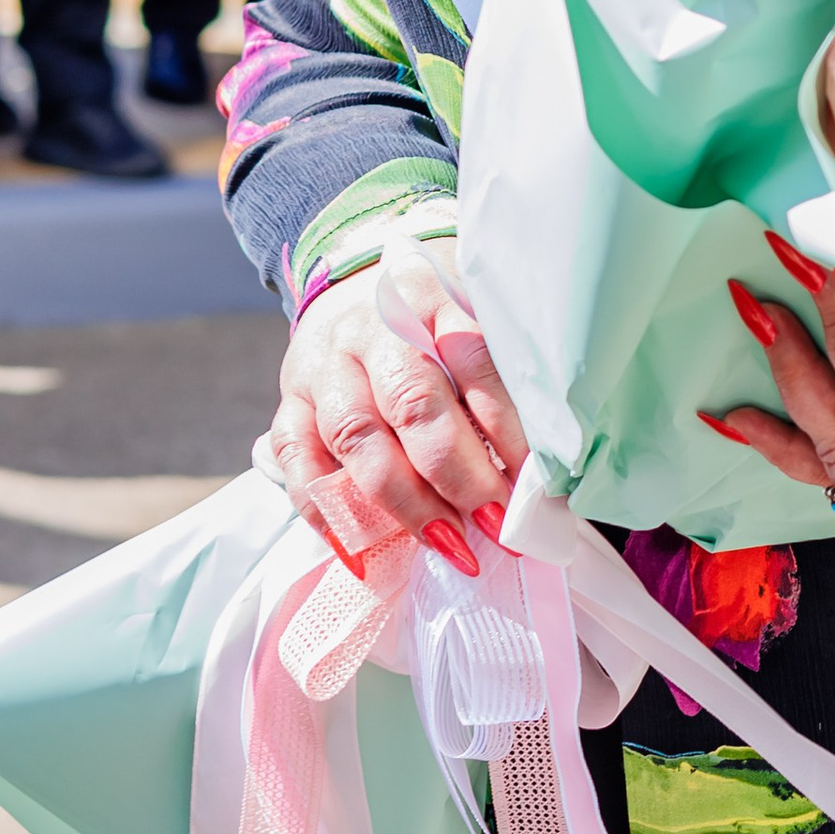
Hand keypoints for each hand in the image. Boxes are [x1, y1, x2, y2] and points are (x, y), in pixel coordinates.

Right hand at [269, 258, 528, 566]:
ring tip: (447, 543)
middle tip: (495, 525)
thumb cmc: (429, 315)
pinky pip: (298, 460)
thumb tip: (545, 457)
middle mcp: (370, 330)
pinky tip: (363, 551)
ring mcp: (323, 366)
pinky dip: (326, 511)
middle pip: (411, 403)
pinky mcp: (289, 401)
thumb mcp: (470, 315)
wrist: (351, 282)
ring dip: (404, 502)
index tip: (531, 484)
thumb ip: (497, 374)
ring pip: (355, 438)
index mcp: (427, 299)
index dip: (504, 428)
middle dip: (457, 475)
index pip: (473, 362)